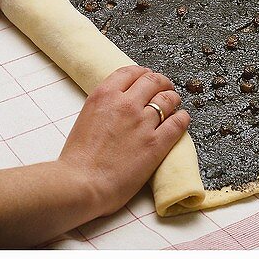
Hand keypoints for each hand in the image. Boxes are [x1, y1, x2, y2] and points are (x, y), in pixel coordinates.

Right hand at [0, 65, 190, 245]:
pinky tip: (181, 120)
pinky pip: (178, 122)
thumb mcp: (85, 120)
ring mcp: (143, 122)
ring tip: (173, 104)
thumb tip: (119, 104)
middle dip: (161, 83)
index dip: (142, 74)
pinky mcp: (156, 142)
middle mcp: (126, 103)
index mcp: (105, 95)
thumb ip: (104, 107)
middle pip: (154, 80)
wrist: (77, 187)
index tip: (146, 78)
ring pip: (168, 99)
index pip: (131, 72)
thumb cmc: (75, 161)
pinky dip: (182, 118)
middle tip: (165, 89)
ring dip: (173, 99)